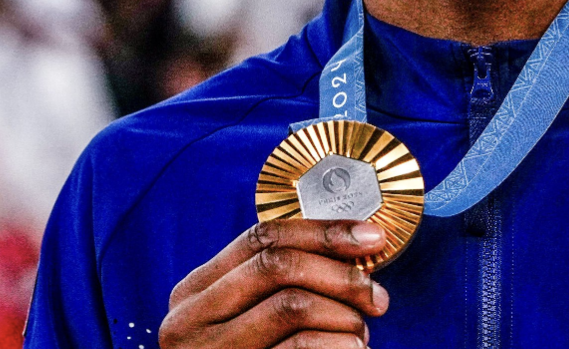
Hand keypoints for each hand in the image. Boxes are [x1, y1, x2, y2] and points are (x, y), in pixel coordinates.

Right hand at [160, 220, 389, 347]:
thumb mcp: (243, 319)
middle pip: (279, 266)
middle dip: (340, 274)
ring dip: (342, 315)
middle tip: (376, 296)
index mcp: (196, 292)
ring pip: (292, 305)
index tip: (370, 238)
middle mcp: (192, 320)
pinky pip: (299, 348)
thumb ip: (277, 285)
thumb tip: (353, 247)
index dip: (323, 232)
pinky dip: (337, 344)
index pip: (263, 238)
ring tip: (359, 332)